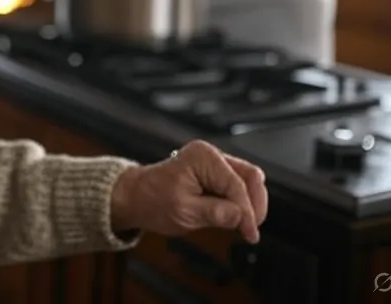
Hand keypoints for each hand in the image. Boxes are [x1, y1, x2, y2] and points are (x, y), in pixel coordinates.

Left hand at [110, 140, 267, 243]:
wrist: (136, 198)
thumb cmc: (152, 200)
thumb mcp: (183, 211)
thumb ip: (215, 213)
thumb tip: (241, 217)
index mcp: (202, 157)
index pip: (236, 185)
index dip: (247, 212)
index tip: (250, 234)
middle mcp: (210, 155)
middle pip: (250, 177)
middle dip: (253, 205)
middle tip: (249, 230)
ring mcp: (213, 163)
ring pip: (247, 181)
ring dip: (248, 204)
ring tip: (241, 226)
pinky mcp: (214, 174)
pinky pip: (237, 186)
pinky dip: (239, 203)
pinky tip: (234, 218)